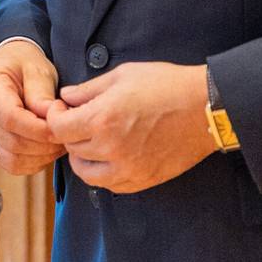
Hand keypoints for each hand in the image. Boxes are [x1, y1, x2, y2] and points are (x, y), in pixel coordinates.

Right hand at [0, 38, 63, 174]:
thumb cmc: (23, 64)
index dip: (39, 129)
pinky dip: (32, 162)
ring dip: (40, 156)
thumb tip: (50, 118)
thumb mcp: (38, 69)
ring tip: (57, 142)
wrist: (10, 64)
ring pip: (12, 158)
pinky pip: (10, 164)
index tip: (60, 128)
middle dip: (45, 144)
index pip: (10, 118)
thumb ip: (42, 94)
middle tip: (66, 136)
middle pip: (13, 142)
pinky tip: (45, 148)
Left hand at [45, 61, 213, 192]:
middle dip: (69, 133)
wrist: (207, 108)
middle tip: (78, 120)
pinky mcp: (144, 179)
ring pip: (87, 173)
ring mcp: (129, 168)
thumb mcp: (122, 76)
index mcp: (102, 120)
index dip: (54, 116)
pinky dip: (104, 173)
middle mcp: (112, 148)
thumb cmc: (167, 85)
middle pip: (71, 149)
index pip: (58, 128)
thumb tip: (66, 97)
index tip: (62, 108)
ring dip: (83, 157)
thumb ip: (88, 89)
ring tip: (92, 140)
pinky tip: (111, 156)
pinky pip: (111, 185)